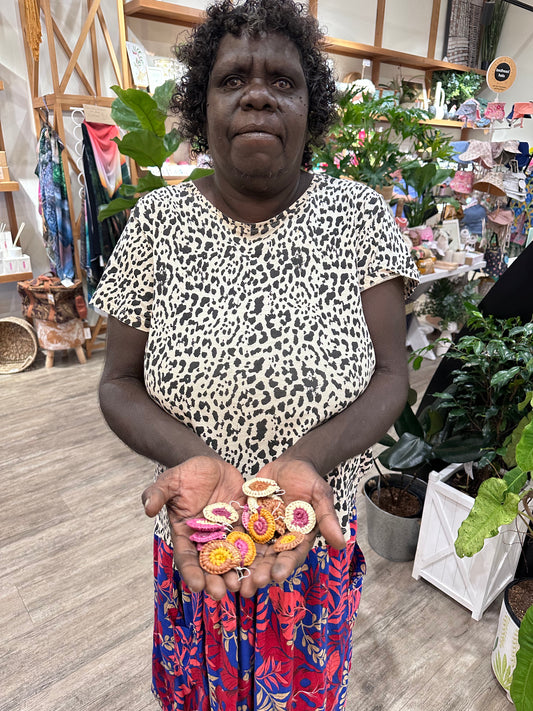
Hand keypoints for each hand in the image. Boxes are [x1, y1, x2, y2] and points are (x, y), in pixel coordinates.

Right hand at [142, 455, 245, 599]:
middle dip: (214, 580)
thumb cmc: (187, 474)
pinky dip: (254, 554)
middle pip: (209, 564)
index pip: (186, 556)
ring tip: (241, 587)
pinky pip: (249, 540)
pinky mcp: (242, 525)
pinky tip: (260, 566)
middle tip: (221, 594)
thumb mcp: (170, 481)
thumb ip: (158, 493)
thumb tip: (147, 508)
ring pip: (231, 557)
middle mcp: (205, 538)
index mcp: (185, 532)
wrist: (211, 466)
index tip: (197, 586)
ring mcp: (225, 533)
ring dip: (235, 573)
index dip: (191, 571)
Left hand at [240, 457, 344, 596]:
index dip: (285, 566)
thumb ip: (327, 518)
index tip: (277, 576)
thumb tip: (341, 544)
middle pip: (269, 561)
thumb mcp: (320, 494)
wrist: (288, 464)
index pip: (292, 556)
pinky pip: (236, 536)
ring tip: (232, 581)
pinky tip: (216, 557)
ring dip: (242, 568)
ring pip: (250, 554)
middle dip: (259, 574)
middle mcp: (280, 540)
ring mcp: (262, 533)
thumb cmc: (308, 479)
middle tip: (249, 587)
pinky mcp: (246, 523)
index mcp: (299, 538)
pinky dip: (228, 547)